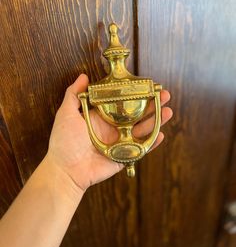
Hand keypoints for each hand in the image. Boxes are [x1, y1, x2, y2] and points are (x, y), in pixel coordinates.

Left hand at [46, 74, 172, 191]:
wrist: (65, 170)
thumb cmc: (63, 141)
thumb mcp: (66, 114)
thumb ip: (74, 95)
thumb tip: (83, 76)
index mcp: (103, 116)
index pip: (123, 102)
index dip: (135, 94)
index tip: (146, 85)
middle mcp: (114, 127)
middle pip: (137, 114)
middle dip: (152, 105)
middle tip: (164, 95)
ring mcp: (120, 142)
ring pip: (143, 130)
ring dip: (157, 121)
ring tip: (168, 111)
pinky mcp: (124, 156)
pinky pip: (141, 149)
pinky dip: (152, 143)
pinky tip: (160, 134)